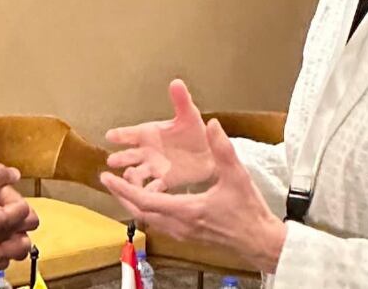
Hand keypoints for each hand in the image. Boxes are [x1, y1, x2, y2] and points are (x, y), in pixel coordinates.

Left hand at [101, 119, 286, 273]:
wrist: (259, 241)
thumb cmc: (249, 212)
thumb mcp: (237, 176)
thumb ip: (223, 149)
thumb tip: (212, 125)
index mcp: (187, 210)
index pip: (144, 201)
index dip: (123, 188)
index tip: (108, 177)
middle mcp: (180, 225)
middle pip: (140, 212)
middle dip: (121, 196)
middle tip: (108, 181)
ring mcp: (183, 233)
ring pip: (148, 219)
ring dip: (133, 203)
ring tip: (124, 188)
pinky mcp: (188, 235)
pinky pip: (159, 223)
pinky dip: (147, 210)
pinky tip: (149, 201)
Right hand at [106, 79, 214, 188]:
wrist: (209, 154)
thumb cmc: (195, 131)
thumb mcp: (189, 115)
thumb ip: (181, 100)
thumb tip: (176, 82)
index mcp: (149, 133)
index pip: (131, 132)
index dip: (121, 134)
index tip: (110, 135)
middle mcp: (147, 151)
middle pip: (129, 155)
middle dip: (120, 158)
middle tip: (112, 161)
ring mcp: (153, 167)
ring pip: (137, 173)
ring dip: (131, 177)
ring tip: (127, 179)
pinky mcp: (163, 181)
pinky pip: (152, 187)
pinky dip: (147, 191)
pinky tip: (144, 196)